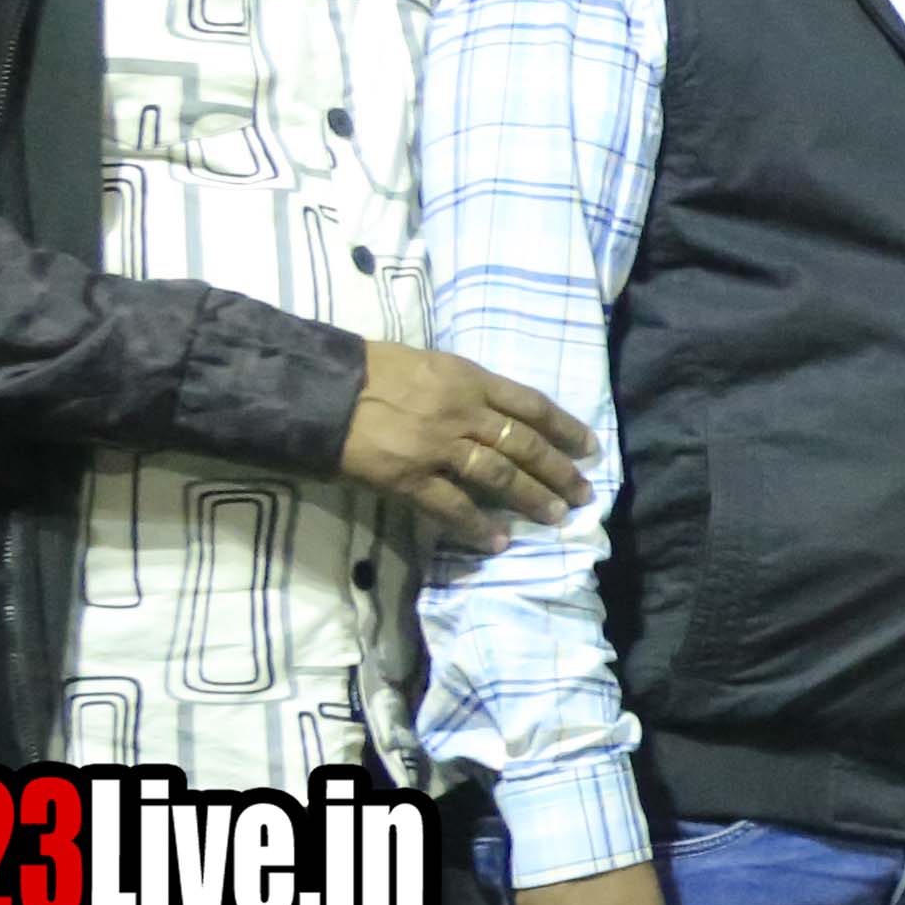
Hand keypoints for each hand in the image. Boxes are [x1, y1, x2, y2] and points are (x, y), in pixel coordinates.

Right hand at [346, 339, 590, 545]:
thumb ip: (460, 386)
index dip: (564, 427)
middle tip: (582, 493)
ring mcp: (438, 446)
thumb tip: (489, 409)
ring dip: (532, 498)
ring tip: (556, 516)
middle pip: (525, 444)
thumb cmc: (366, 369)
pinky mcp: (410, 477)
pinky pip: (453, 506)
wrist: (317, 387)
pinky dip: (478, 526)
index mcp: (467, 378)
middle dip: (559, 470)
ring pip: (500, 475)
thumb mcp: (425, 363)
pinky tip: (497, 541)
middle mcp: (462, 411)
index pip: (530, 404)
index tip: (588, 446)